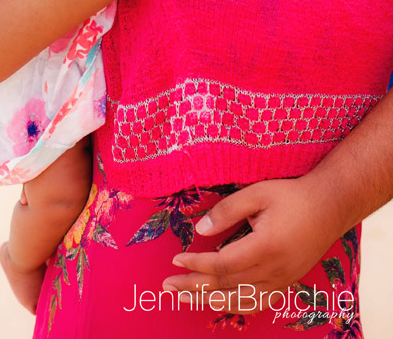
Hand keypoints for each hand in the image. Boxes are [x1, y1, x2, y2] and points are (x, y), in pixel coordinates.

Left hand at [162, 175, 342, 313]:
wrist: (330, 206)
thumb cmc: (292, 195)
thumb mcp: (257, 193)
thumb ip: (227, 210)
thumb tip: (200, 229)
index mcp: (265, 247)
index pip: (223, 265)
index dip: (197, 264)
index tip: (176, 261)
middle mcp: (274, 270)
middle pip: (227, 286)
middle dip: (194, 287)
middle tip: (168, 286)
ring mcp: (283, 280)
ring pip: (241, 299)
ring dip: (210, 300)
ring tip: (185, 298)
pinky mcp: (287, 282)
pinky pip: (257, 301)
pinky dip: (235, 304)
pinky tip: (219, 302)